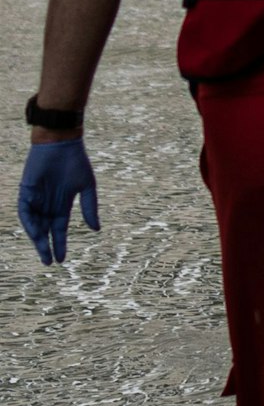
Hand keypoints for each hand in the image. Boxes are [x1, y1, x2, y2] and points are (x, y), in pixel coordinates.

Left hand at [18, 138, 99, 264]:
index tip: (62, 260)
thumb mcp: (87, 187)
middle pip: (45, 230)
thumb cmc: (76, 162)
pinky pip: (25, 210)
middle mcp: (47, 203)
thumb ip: (90, 208)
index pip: (59, 229)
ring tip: (43, 251)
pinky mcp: (26, 190)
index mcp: (62, 204)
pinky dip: (29, 222)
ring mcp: (36, 197)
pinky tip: (35, 233)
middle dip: (46, 246)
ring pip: (34, 223)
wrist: (62, 143)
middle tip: (48, 262)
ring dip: (37, 238)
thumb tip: (96, 230)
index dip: (60, 243)